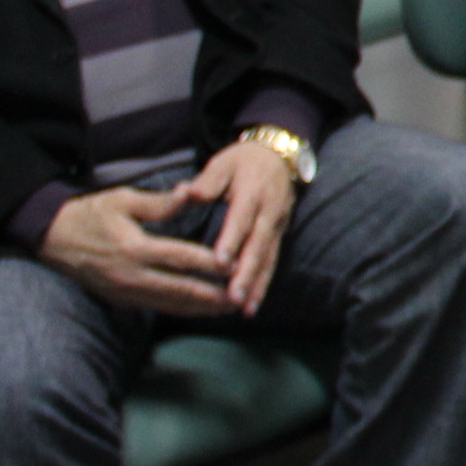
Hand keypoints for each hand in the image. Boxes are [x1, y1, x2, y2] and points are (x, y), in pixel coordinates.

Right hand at [41, 183, 235, 317]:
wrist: (52, 237)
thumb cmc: (91, 213)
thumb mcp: (124, 200)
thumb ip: (161, 202)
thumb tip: (192, 192)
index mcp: (135, 248)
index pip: (182, 259)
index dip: (211, 264)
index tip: (237, 265)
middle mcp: (131, 276)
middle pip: (181, 291)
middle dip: (214, 296)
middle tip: (242, 296)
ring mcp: (125, 292)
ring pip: (171, 305)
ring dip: (202, 308)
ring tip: (230, 307)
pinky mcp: (121, 301)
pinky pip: (158, 308)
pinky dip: (183, 310)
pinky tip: (202, 309)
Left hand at [178, 137, 298, 314]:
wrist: (277, 156)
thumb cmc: (242, 161)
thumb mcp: (223, 163)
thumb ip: (206, 181)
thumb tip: (186, 192)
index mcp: (253, 192)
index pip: (242, 219)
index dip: (232, 240)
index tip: (221, 262)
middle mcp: (269, 212)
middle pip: (258, 246)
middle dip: (247, 274)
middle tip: (233, 297)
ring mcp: (277, 226)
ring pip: (268, 259)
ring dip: (257, 285)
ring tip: (245, 309)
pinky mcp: (279, 236)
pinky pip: (272, 262)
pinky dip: (262, 284)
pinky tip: (252, 305)